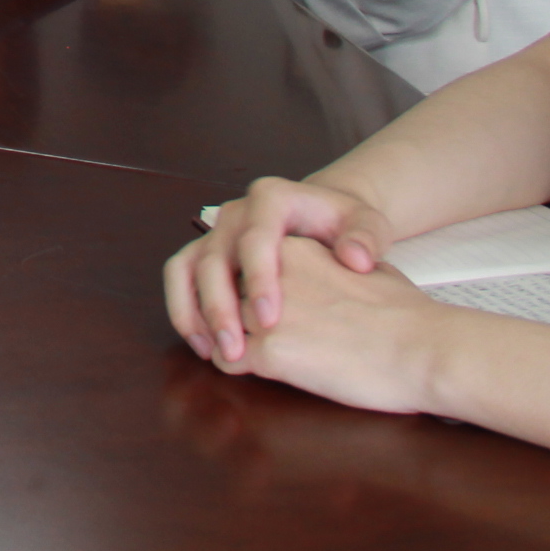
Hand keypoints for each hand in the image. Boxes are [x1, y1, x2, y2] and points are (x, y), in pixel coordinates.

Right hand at [165, 175, 398, 364]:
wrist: (326, 215)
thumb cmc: (347, 224)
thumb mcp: (368, 224)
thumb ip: (366, 238)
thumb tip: (356, 259)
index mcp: (272, 198)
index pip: (256, 237)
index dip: (259, 279)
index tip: (270, 321)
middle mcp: (235, 212)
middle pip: (213, 257)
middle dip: (219, 306)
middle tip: (233, 350)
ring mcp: (215, 232)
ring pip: (185, 267)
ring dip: (191, 311)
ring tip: (210, 352)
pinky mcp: (206, 253)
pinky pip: (181, 279)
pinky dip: (186, 312)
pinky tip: (205, 346)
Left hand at [182, 232, 448, 415]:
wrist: (429, 349)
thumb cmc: (408, 315)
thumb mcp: (362, 268)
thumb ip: (329, 264)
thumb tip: (333, 270)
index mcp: (294, 248)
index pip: (246, 266)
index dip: (247, 290)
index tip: (255, 309)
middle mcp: (273, 272)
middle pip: (227, 294)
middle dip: (230, 316)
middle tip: (234, 335)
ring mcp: (267, 311)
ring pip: (220, 326)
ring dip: (230, 343)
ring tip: (246, 356)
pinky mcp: (270, 351)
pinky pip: (226, 361)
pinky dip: (235, 369)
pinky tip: (259, 373)